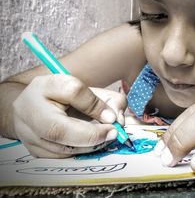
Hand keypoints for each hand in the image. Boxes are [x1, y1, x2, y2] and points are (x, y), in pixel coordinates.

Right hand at [12, 74, 126, 157]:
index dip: (94, 105)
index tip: (112, 117)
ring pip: (61, 148)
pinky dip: (80, 151)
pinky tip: (89, 143)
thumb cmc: (65, 96)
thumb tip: (118, 120)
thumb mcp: (89, 90)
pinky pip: (61, 156)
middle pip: (58, 129)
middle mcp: (30, 109)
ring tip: (103, 137)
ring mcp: (28, 133)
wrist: (33, 106)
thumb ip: (107, 100)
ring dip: (90, 146)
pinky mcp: (33, 149)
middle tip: (113, 134)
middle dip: (92, 136)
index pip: (72, 91)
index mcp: (47, 86)